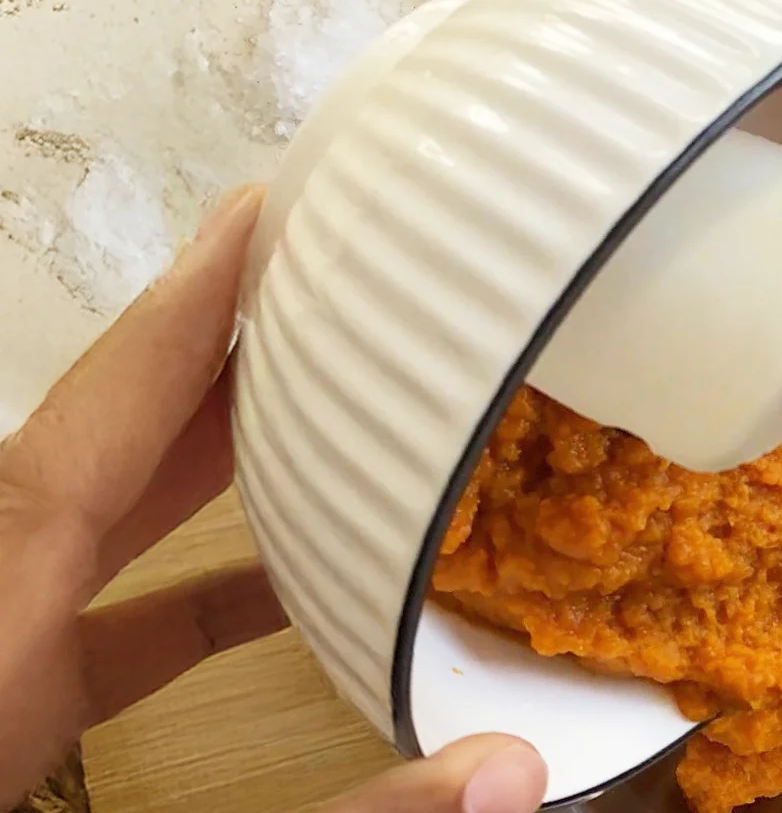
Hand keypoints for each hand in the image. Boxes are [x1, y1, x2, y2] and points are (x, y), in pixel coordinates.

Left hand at [0, 188, 548, 812]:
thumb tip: (502, 774)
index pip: (92, 435)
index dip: (184, 316)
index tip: (265, 215)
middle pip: (95, 452)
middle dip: (214, 353)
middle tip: (331, 271)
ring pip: (88, 525)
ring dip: (205, 460)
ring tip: (331, 397)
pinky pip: (87, 614)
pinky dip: (183, 584)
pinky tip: (283, 586)